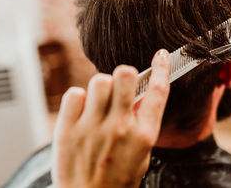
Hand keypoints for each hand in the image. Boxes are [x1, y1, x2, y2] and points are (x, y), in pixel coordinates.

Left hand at [51, 49, 170, 187]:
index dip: (162, 68)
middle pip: (125, 76)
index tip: (161, 55)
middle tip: (121, 84)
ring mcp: (92, 128)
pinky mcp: (68, 129)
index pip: (157, 92)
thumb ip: (142, 125)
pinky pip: (75, 93)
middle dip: (125, 74)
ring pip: (99, 81)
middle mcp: (120, 128)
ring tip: (99, 102)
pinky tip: (82, 111)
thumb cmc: (117, 179)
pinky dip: (79, 98)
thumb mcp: (141, 154)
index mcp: (143, 135)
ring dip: (102, 86)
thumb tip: (139, 96)